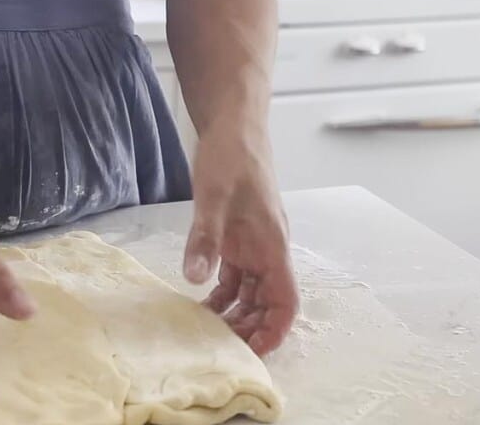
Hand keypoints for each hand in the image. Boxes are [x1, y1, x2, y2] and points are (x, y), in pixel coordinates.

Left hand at [183, 119, 297, 355]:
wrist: (233, 126)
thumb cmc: (231, 158)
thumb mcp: (213, 198)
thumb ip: (205, 239)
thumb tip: (194, 280)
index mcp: (273, 245)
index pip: (285, 300)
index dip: (274, 330)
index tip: (253, 352)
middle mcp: (268, 250)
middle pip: (268, 303)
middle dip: (250, 329)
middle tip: (220, 350)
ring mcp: (254, 245)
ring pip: (251, 293)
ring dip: (235, 314)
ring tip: (207, 335)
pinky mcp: (238, 238)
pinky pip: (235, 277)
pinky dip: (222, 294)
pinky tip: (200, 304)